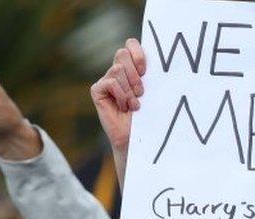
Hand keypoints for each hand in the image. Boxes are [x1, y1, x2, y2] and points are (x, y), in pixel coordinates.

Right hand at [91, 39, 145, 153]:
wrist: (136, 137)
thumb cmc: (148, 115)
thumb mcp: (152, 91)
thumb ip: (149, 74)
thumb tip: (157, 59)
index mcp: (132, 67)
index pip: (131, 44)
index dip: (138, 53)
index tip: (146, 71)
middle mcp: (117, 71)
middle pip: (122, 54)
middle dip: (135, 74)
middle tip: (141, 92)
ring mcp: (106, 80)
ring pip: (117, 70)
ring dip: (129, 90)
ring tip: (134, 105)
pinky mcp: (97, 90)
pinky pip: (110, 82)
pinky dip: (121, 95)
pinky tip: (124, 107)